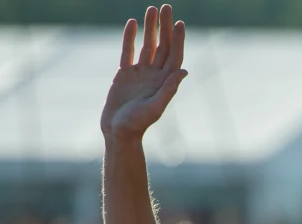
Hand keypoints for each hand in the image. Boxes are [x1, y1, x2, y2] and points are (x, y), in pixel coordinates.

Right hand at [100, 5, 186, 142]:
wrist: (117, 133)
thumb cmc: (137, 124)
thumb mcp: (154, 108)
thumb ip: (169, 90)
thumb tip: (183, 71)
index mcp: (164, 83)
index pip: (174, 56)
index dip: (178, 40)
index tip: (179, 22)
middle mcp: (154, 76)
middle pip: (162, 46)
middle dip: (165, 27)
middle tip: (166, 8)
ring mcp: (139, 74)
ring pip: (147, 46)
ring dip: (150, 28)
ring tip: (151, 10)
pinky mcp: (124, 75)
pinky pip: (128, 52)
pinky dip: (130, 38)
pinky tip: (133, 24)